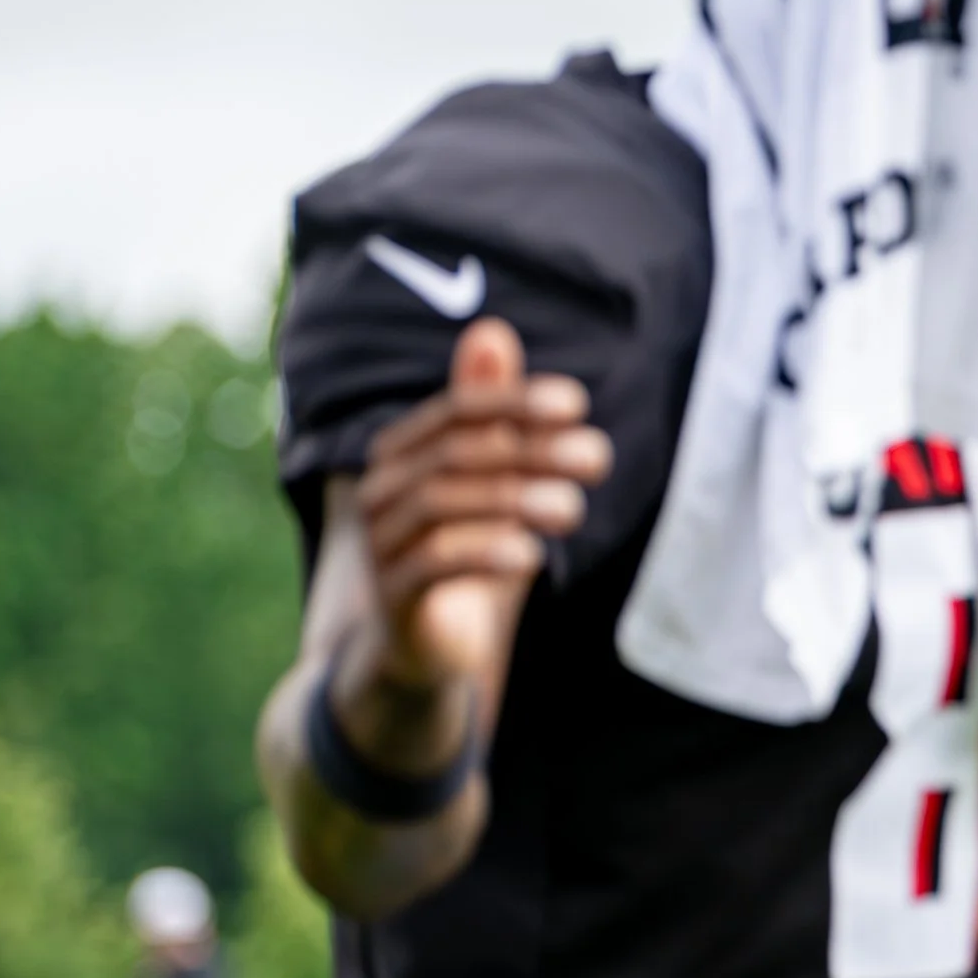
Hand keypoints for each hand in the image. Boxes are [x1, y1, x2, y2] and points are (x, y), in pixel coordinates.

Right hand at [354, 319, 610, 690]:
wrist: (428, 649)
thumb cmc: (471, 551)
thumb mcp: (493, 482)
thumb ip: (496, 416)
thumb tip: (493, 328)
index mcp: (405, 451)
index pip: (458, 410)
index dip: (514, 401)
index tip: (577, 405)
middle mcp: (383, 488)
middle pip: (457, 454)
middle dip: (531, 450)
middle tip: (597, 458)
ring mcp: (381, 543)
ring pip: (444, 505)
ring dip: (515, 500)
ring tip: (573, 509)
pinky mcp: (393, 597)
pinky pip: (432, 564)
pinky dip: (484, 553)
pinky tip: (532, 556)